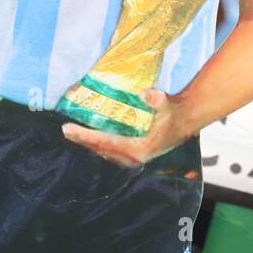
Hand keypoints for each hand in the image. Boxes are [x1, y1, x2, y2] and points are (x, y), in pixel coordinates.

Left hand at [62, 89, 185, 167]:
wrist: (186, 119)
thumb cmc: (174, 111)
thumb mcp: (166, 103)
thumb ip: (156, 99)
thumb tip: (145, 94)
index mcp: (139, 149)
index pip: (106, 142)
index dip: (86, 136)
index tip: (69, 129)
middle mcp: (134, 157)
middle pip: (101, 150)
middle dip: (83, 140)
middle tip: (66, 130)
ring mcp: (133, 158)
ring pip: (104, 153)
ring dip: (89, 144)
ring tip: (73, 134)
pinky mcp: (134, 154)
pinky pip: (110, 151)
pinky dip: (98, 145)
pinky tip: (89, 138)